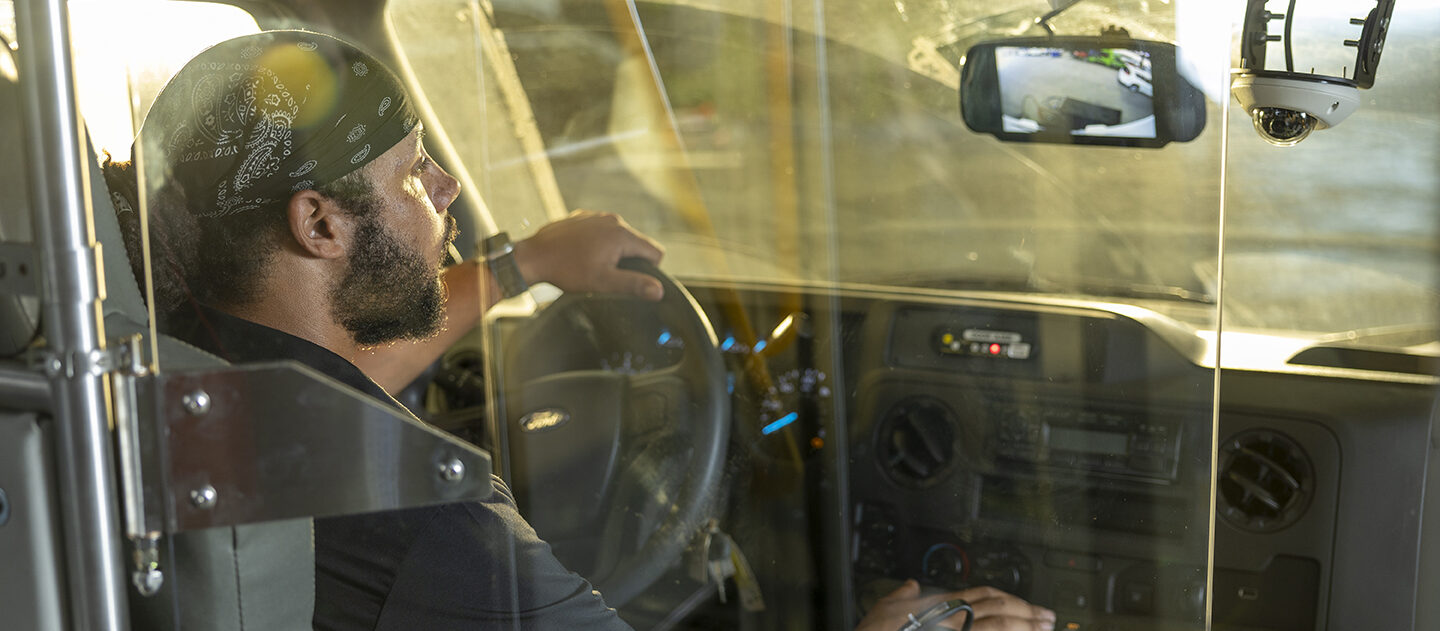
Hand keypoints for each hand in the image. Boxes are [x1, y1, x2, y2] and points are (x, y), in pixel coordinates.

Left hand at [512, 209, 665, 299]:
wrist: (534, 257)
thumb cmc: (567, 270)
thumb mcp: (603, 282)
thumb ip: (634, 284)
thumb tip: (659, 290)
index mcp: (622, 234)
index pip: (655, 252)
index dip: (649, 270)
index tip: (629, 280)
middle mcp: (612, 220)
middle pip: (637, 244)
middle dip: (628, 261)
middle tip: (607, 275)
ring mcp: (596, 216)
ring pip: (618, 237)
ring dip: (613, 252)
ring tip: (592, 265)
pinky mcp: (582, 217)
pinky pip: (601, 231)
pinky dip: (597, 243)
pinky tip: (581, 254)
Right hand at [855, 580, 1055, 630]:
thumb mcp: (886, 605)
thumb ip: (903, 594)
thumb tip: (911, 584)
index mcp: (940, 603)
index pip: (984, 594)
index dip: (1010, 598)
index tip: (1027, 604)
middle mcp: (953, 616)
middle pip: (999, 608)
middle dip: (1027, 611)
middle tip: (1048, 616)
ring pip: (999, 625)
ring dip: (1026, 626)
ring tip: (1044, 628)